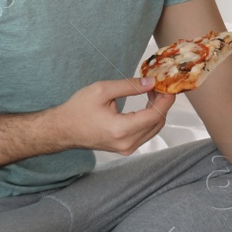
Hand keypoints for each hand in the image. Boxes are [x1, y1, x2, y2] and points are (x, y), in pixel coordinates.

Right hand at [53, 76, 174, 155]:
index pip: (155, 115)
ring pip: (154, 129)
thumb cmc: (78, 110)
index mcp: (120, 129)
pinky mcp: (126, 149)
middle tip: (159, 86)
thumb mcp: (102, 90)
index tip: (168, 85)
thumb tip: (151, 82)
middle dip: (163, 103)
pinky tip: (146, 105)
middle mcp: (126, 144)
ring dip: (157, 111)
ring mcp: (127, 149)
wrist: (63, 129)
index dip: (166, 99)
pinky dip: (150, 119)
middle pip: (158, 123)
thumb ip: (129, 86)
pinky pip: (146, 133)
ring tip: (152, 93)